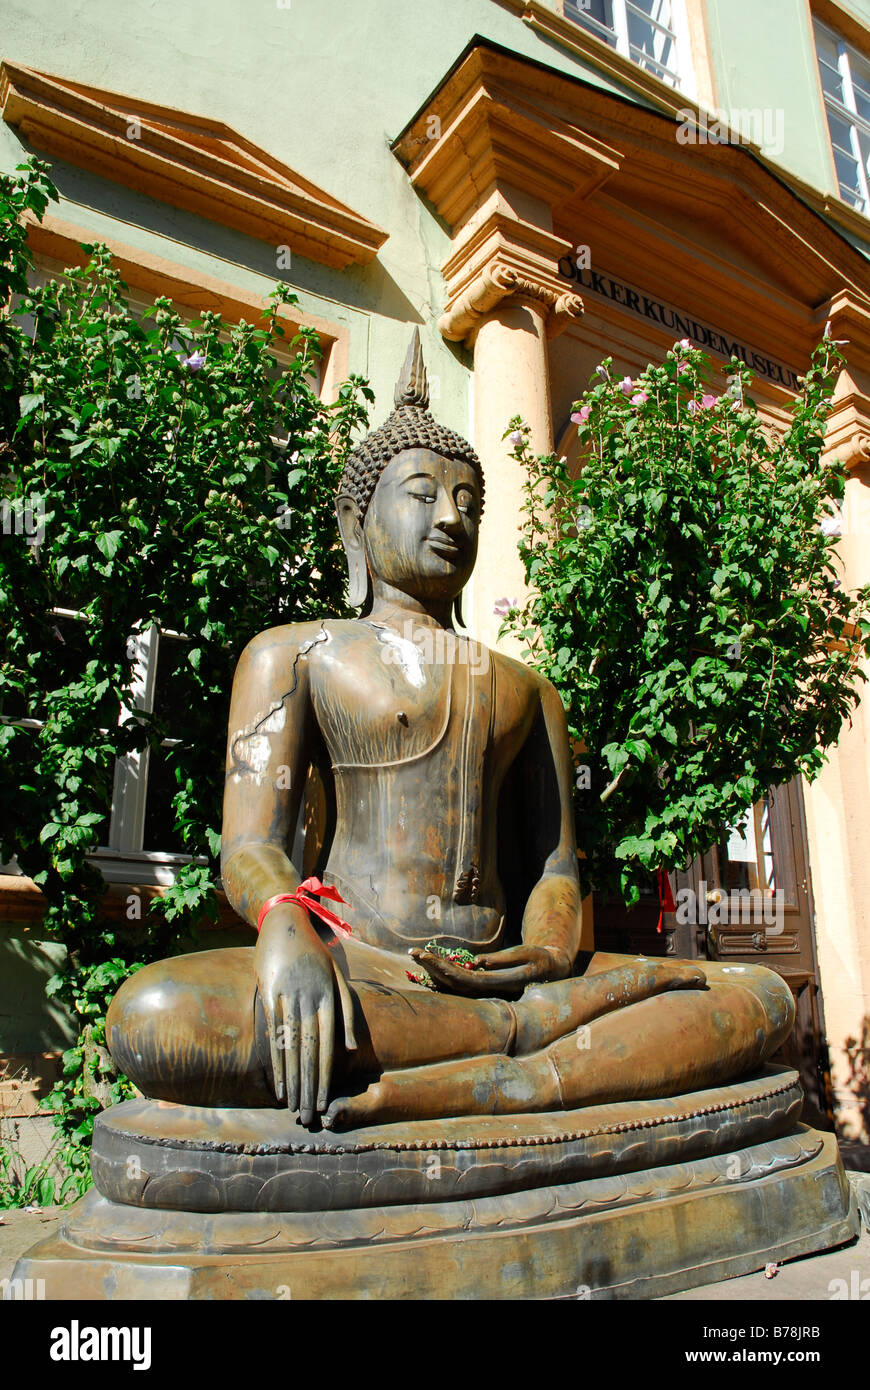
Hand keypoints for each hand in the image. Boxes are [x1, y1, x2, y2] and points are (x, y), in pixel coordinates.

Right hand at [256, 910, 355, 1124]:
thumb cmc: (316, 953)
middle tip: (308, 1116)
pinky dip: (276, 1060)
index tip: (323, 1101)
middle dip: (308, 1086)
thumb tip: (350, 1049)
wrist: (286, 922)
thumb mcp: (338, 978)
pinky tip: (278, 1081)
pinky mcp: (268, 994)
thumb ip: (346, 1012)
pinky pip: (273, 1033)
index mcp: (328, 998)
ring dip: (292, 1080)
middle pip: (308, 1052)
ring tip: (293, 1107)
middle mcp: (308, 1000)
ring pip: (290, 1047)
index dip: (324, 1076)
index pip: (327, 1046)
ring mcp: (287, 997)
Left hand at [408, 942, 570, 997]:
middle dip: (433, 968)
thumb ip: (504, 960)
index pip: (464, 979)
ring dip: (435, 972)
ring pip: (455, 986)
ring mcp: (487, 994)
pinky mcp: (485, 989)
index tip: (424, 954)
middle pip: (455, 984)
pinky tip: (430, 968)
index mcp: (500, 986)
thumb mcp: (528, 954)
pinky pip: (460, 985)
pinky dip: (444, 976)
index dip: (442, 968)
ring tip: (417, 956)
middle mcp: (491, 994)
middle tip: (413, 953)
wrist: (552, 974)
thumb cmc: (541, 960)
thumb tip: (478, 963)